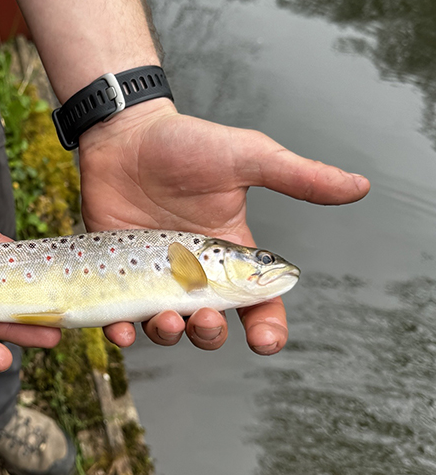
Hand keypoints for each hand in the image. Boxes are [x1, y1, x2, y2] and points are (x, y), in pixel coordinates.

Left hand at [79, 99, 369, 352]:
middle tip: (204, 317)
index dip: (267, 328)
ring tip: (166, 319)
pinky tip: (119, 329)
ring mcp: (153, 275)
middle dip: (211, 333)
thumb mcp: (246, 157)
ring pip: (166, 327)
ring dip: (169, 335)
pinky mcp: (116, 273)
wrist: (124, 133)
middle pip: (210, 324)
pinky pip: (119, 314)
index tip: (265, 340)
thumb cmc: (185, 143)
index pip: (257, 303)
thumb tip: (359, 187)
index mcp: (230, 253)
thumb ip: (298, 176)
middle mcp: (192, 271)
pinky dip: (119, 330)